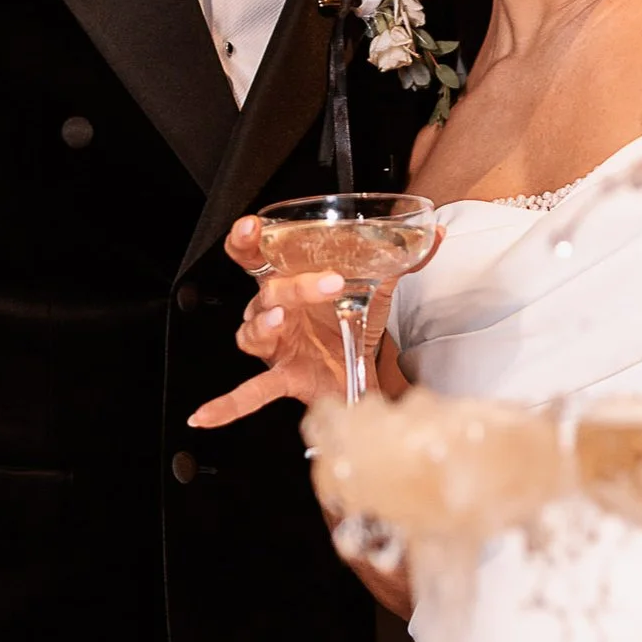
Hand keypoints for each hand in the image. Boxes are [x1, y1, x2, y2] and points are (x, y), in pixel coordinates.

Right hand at [186, 216, 436, 428]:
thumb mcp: (375, 288)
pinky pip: (249, 391)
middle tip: (330, 283)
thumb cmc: (352, 323)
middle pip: (267, 292)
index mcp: (289, 283)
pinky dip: (227, 404)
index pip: (255, 256)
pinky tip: (205, 415)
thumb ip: (400, 261)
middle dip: (294, 285)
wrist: (362, 369)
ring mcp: (276, 345)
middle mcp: (275, 311)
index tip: (251, 226)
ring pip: (254, 331)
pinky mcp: (283, 376)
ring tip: (281, 319)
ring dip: (265, 324)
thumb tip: (435, 234)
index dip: (247, 240)